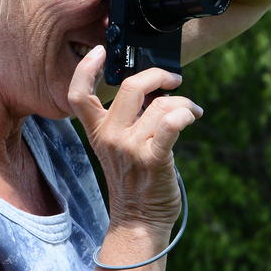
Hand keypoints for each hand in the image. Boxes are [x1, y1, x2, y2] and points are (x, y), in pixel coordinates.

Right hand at [68, 45, 202, 230]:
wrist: (139, 220)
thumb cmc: (134, 180)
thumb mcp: (117, 147)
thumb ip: (126, 119)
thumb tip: (153, 88)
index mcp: (98, 132)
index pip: (78, 95)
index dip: (85, 68)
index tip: (100, 50)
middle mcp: (110, 137)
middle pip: (131, 87)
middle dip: (158, 76)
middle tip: (174, 80)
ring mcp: (130, 148)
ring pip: (161, 105)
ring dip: (184, 103)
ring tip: (191, 112)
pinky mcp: (153, 159)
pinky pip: (171, 124)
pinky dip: (185, 113)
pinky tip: (192, 115)